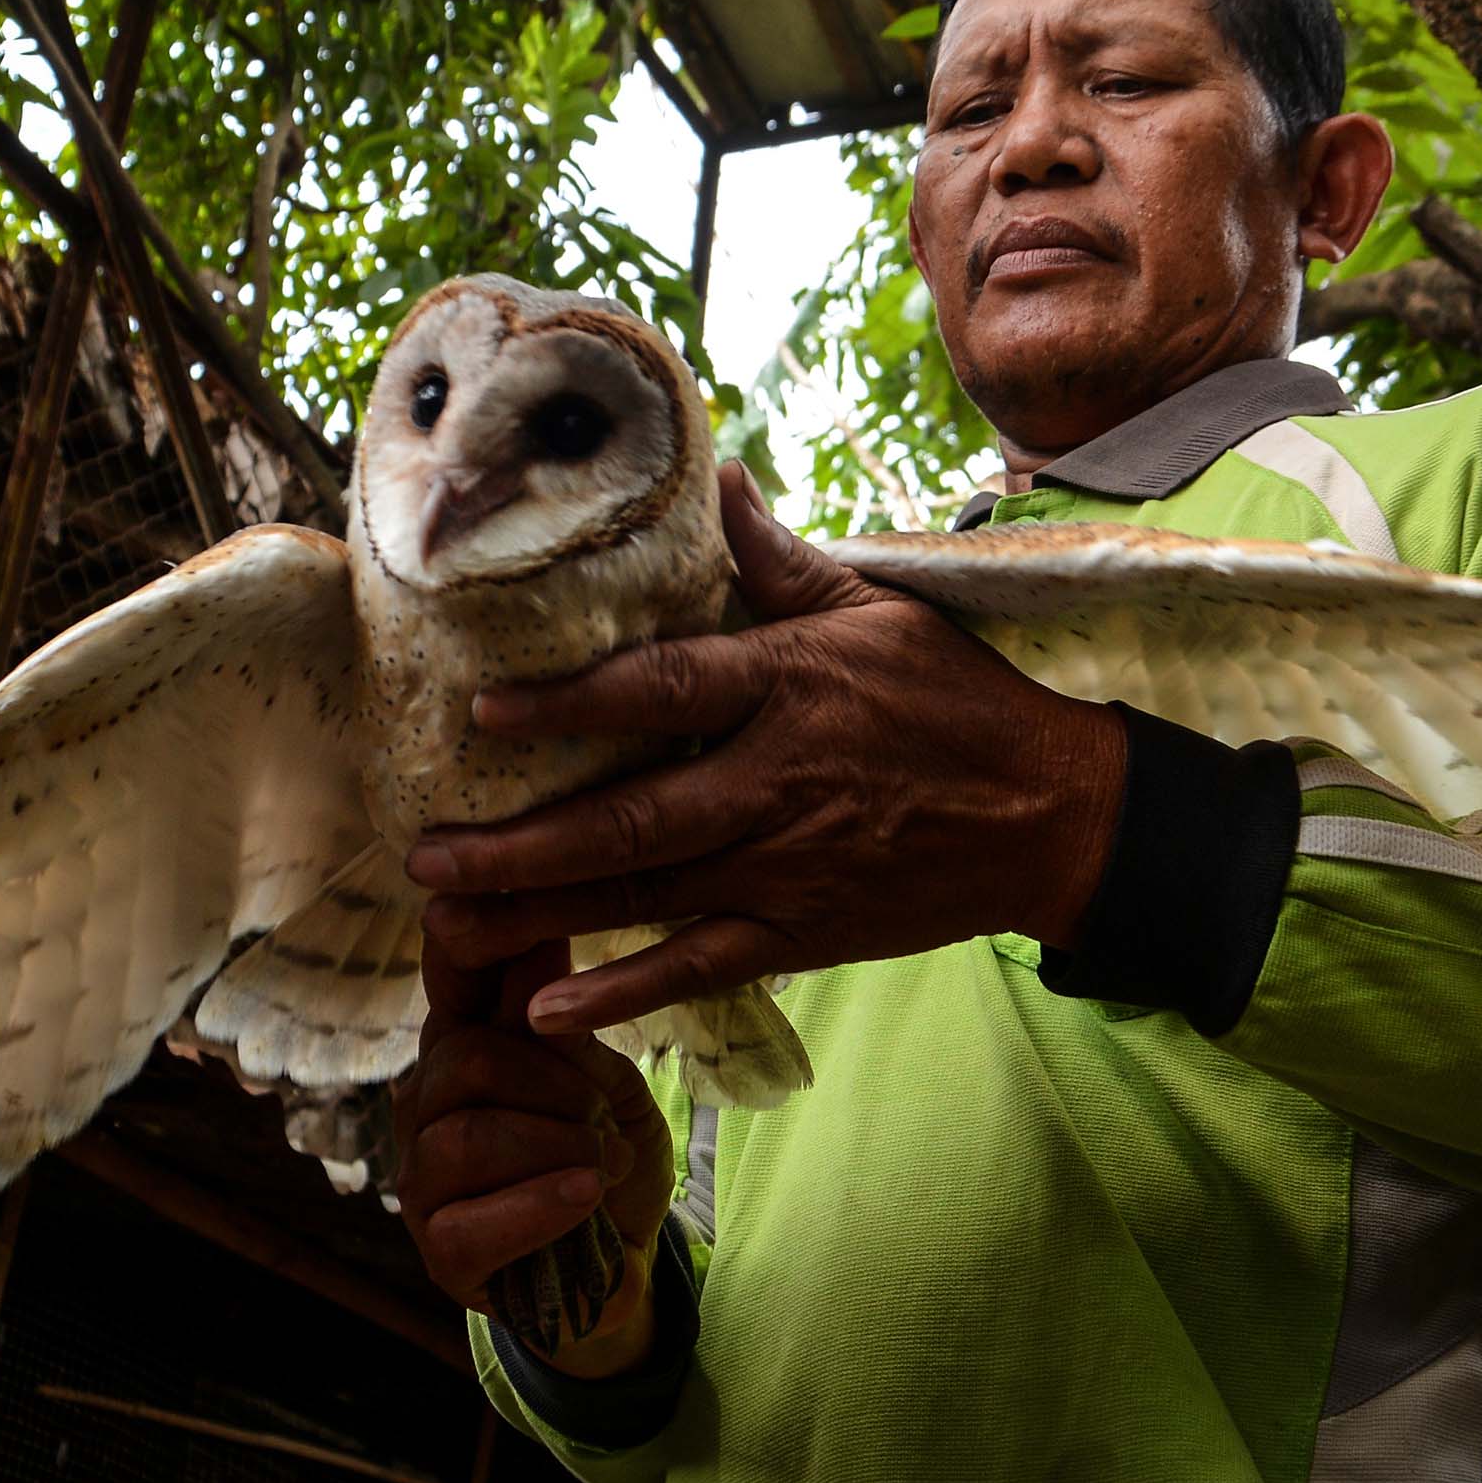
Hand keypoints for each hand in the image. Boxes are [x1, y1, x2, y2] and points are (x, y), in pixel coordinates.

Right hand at [391, 935, 675, 1374]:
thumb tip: (537, 931)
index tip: (499, 910)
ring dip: (557, 1145)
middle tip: (601, 1112)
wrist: (631, 1257)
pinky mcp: (440, 1251)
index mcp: (465, 1044)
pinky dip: (541, 1203)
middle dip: (554, 1082)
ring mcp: (424, 1180)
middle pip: (466, 1058)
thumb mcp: (603, 1074)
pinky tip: (584, 1195)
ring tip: (603, 1161)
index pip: (451, 980)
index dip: (469, 944)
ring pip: (466, 1137)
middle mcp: (427, 1102)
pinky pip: (472, 1220)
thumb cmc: (607, 1154)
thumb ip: (562, 1018)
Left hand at [404, 462, 1129, 1034]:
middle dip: (523, 842)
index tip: (484, 709)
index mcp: (788, 684)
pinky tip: (550, 1004)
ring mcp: (790, 864)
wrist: (1055, 813)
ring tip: (448, 925)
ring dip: (545, 912)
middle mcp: (778, 779)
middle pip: (635, 816)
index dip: (570, 704)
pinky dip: (628, 990)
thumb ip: (780, 559)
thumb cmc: (958, 700)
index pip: (663, 690)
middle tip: (426, 853)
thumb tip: (714, 478)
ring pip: (650, 896)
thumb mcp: (877, 607)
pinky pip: (703, 964)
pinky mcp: (805, 929)